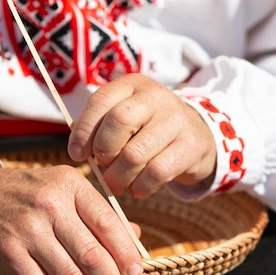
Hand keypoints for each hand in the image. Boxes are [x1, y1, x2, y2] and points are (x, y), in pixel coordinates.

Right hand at [0, 164, 142, 274]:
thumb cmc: (28, 193)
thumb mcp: (64, 189)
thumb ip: (98, 212)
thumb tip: (135, 239)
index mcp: (69, 185)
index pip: (107, 223)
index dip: (126, 254)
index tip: (135, 274)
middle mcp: (49, 204)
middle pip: (92, 255)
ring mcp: (26, 229)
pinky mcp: (7, 252)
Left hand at [68, 73, 216, 197]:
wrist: (199, 135)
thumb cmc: (149, 129)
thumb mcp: (127, 117)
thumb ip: (100, 126)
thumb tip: (77, 150)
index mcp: (133, 85)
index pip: (100, 101)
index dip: (84, 131)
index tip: (77, 154)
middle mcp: (156, 97)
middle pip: (119, 123)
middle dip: (103, 151)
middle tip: (102, 168)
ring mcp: (176, 120)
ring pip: (135, 154)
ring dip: (118, 177)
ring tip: (116, 185)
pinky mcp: (191, 146)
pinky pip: (156, 173)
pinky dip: (140, 187)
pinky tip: (137, 189)